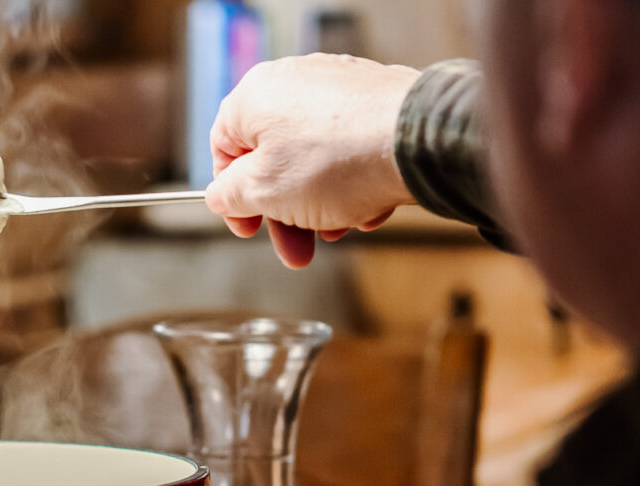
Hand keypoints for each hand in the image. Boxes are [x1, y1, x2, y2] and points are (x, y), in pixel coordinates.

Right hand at [206, 53, 420, 267]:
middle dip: (283, 214)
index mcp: (254, 97)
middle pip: (272, 159)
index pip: (223, 149)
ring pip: (312, 158)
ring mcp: (337, 87)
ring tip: (336, 231)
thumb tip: (220, 196)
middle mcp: (293, 82)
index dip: (231, 196)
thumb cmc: (338, 162)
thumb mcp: (264, 192)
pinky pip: (349, 148)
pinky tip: (365, 208)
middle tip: (295, 250)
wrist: (418, 143)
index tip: (248, 227)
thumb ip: (231, 195)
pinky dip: (351, 182)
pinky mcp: (374, 99)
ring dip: (318, 205)